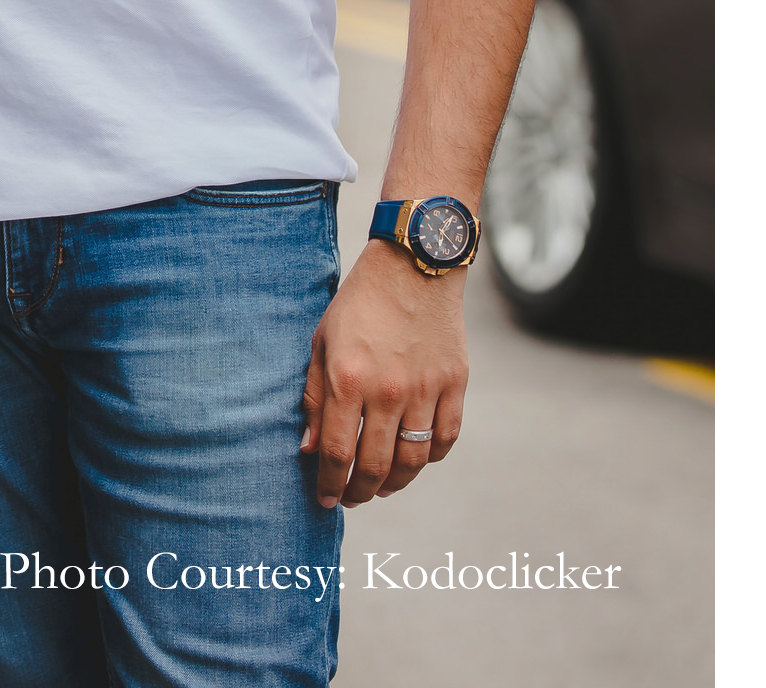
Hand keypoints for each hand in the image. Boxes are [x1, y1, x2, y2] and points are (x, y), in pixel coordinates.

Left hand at [302, 239, 468, 507]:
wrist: (413, 266)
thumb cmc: (358, 304)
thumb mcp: (321, 342)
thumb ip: (314, 398)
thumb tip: (310, 450)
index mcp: (349, 379)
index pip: (339, 453)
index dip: (330, 484)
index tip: (325, 499)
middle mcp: (388, 390)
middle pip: (376, 466)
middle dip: (359, 491)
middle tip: (350, 497)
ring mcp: (426, 389)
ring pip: (413, 461)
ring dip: (393, 483)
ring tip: (378, 487)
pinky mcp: (455, 383)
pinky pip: (445, 439)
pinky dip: (429, 458)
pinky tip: (412, 459)